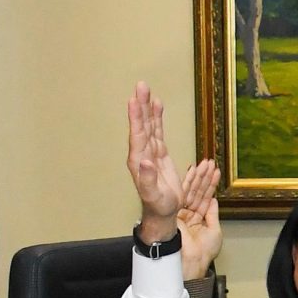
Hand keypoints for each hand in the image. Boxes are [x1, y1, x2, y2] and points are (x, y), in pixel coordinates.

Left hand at [126, 83, 184, 240]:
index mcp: (138, 161)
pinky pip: (157, 131)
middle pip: (141, 125)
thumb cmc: (158, 205)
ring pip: (148, 125)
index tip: (134, 101)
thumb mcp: (153, 194)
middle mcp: (142, 153)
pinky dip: (156, 118)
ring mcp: (150, 152)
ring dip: (147, 108)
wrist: (163, 211)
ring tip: (146, 90)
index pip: (137, 135)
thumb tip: (145, 161)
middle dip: (141, 106)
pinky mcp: (159, 154)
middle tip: (141, 86)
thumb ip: (148, 178)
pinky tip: (157, 105)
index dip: (137, 118)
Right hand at [175, 159, 221, 280]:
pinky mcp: (175, 212)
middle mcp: (189, 214)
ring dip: (199, 176)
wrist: (192, 261)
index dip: (210, 186)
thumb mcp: (214, 230)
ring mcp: (182, 212)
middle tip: (210, 162)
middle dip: (205, 177)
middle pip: (198, 192)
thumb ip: (212, 214)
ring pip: (192, 190)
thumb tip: (213, 200)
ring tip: (206, 163)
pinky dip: (189, 182)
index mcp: (199, 219)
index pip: (205, 198)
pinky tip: (193, 170)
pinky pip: (183, 194)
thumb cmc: (203, 252)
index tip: (215, 172)